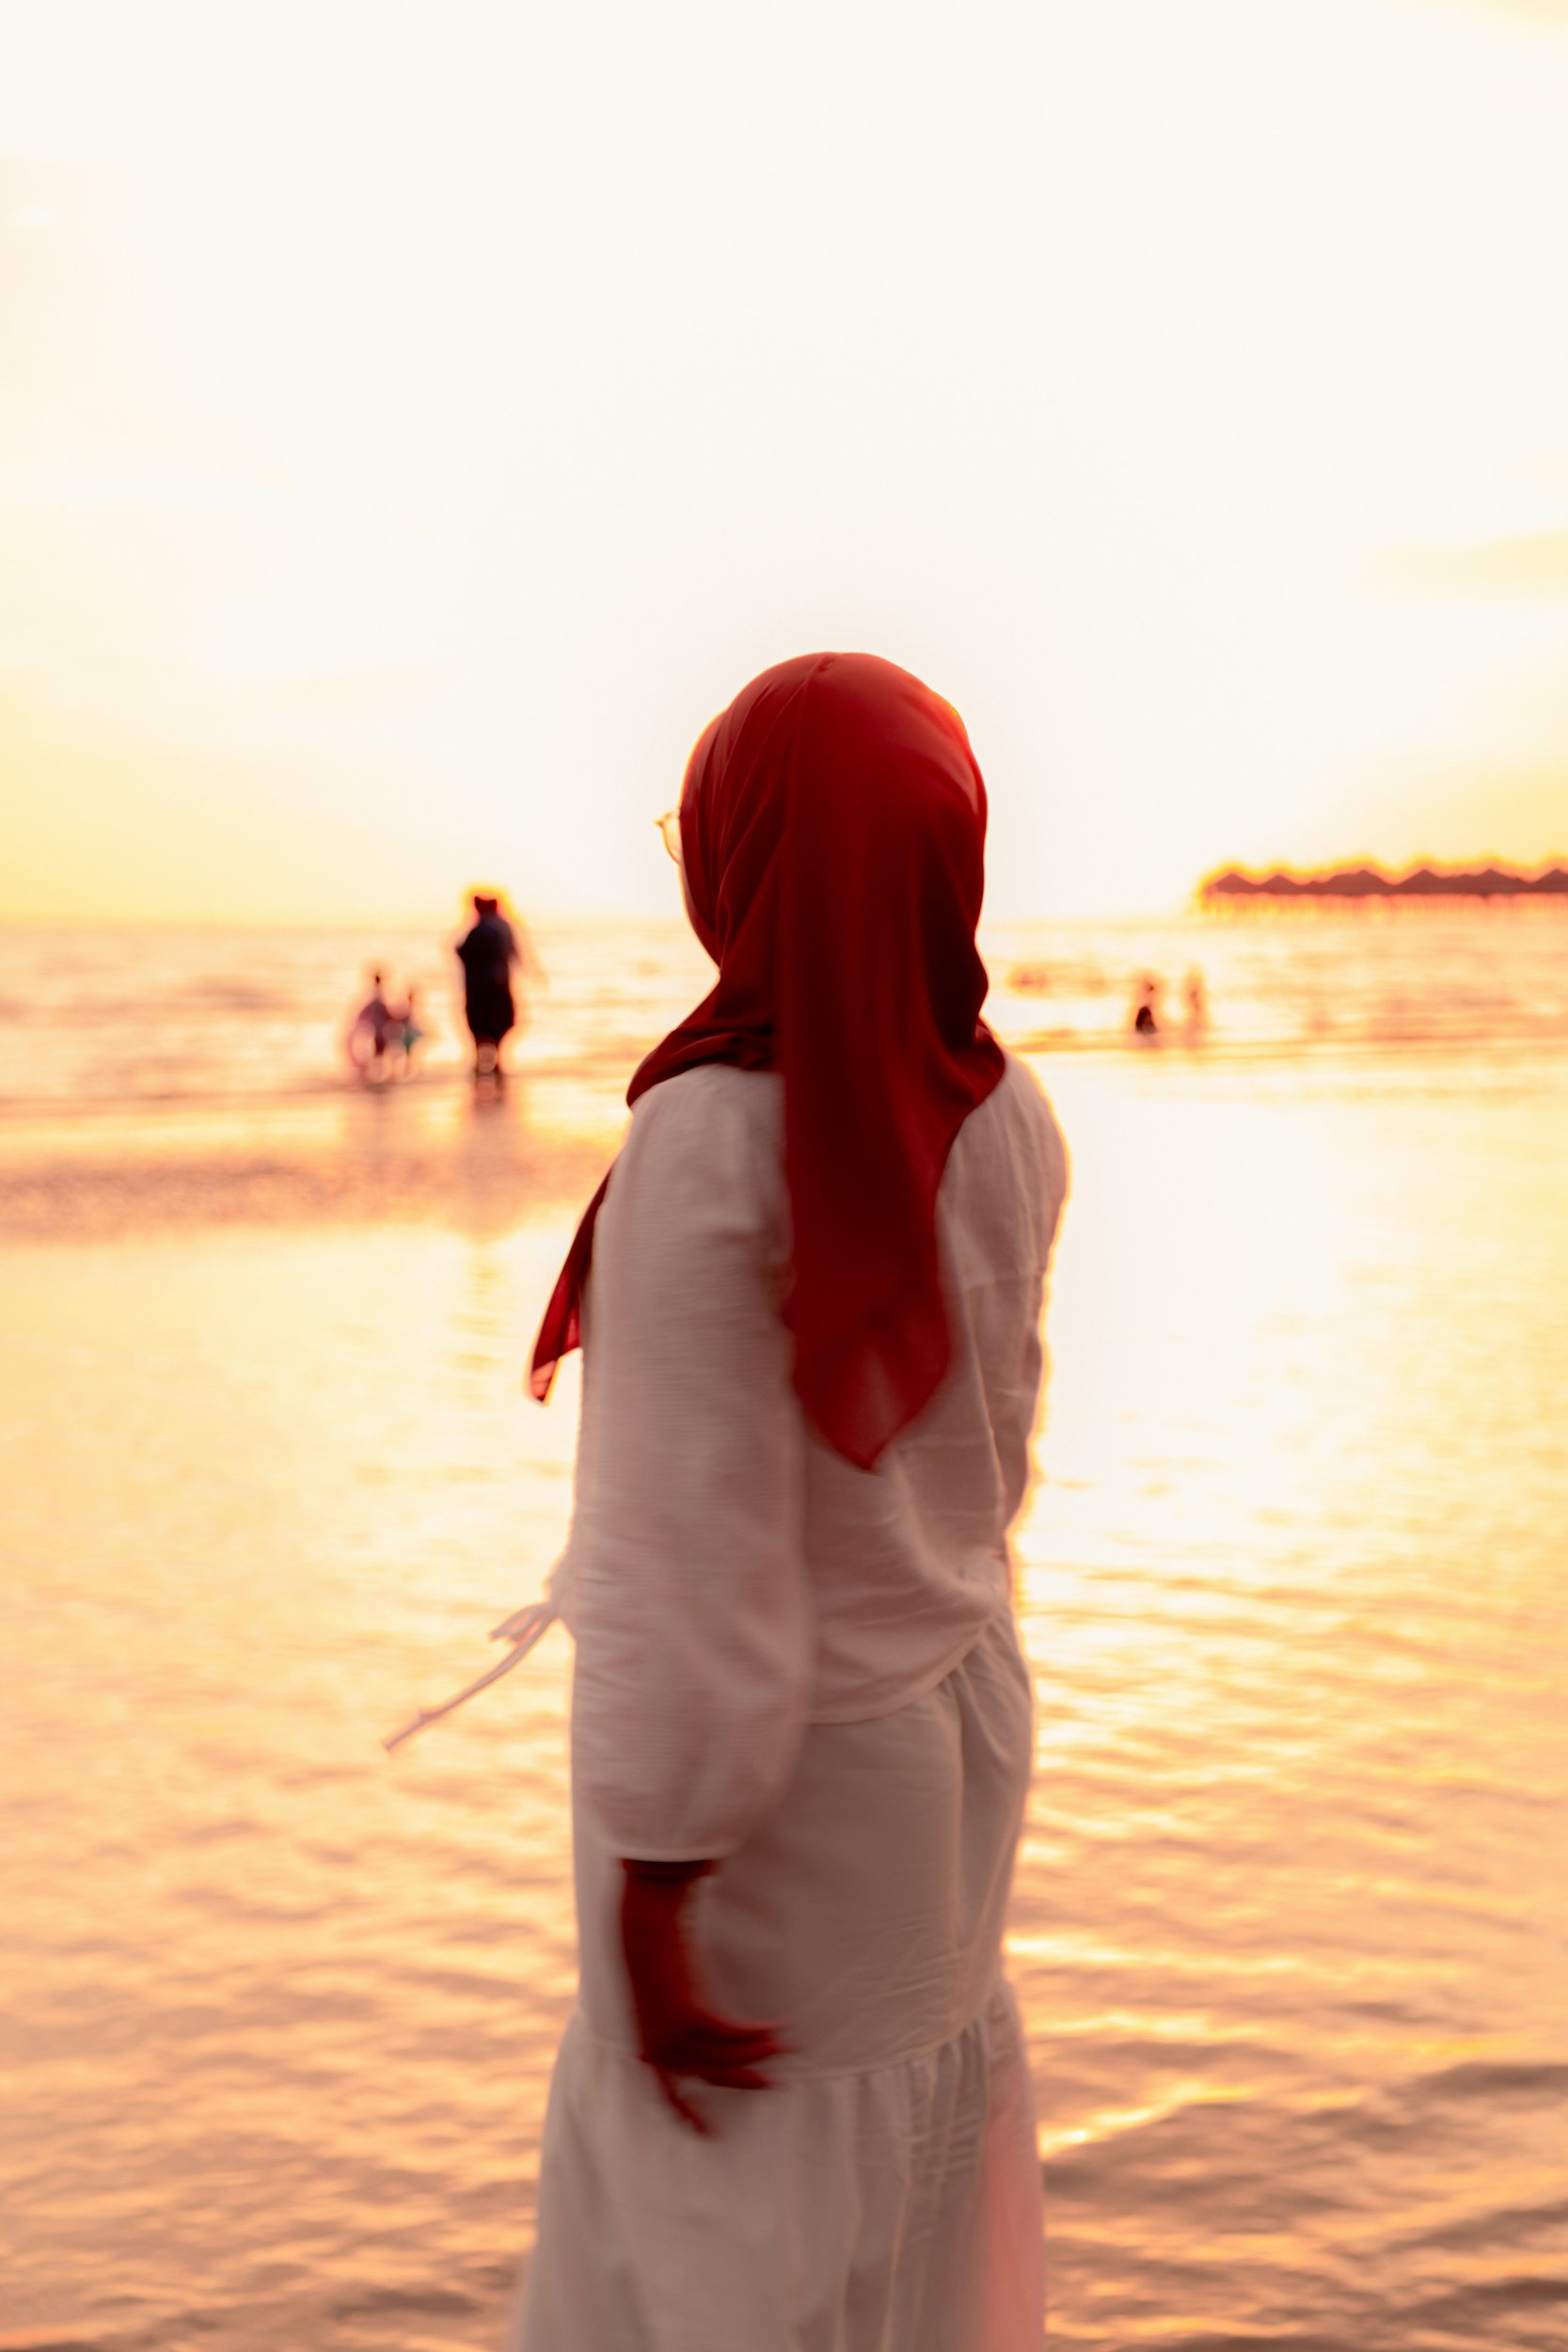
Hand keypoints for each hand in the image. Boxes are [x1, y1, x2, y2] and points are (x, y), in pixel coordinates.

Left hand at [619, 1859, 786, 2132]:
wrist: (640, 1932)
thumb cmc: (646, 1957)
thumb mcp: (650, 1997)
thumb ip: (663, 2018)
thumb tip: (683, 2023)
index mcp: (647, 2049)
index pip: (667, 2094)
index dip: (688, 2114)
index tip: (707, 2135)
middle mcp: (661, 2049)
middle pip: (710, 2076)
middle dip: (743, 2080)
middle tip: (772, 2084)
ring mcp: (676, 2034)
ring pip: (726, 2057)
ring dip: (759, 2053)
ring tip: (784, 2045)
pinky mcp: (692, 2014)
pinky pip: (733, 2033)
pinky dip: (756, 2033)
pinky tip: (776, 2026)